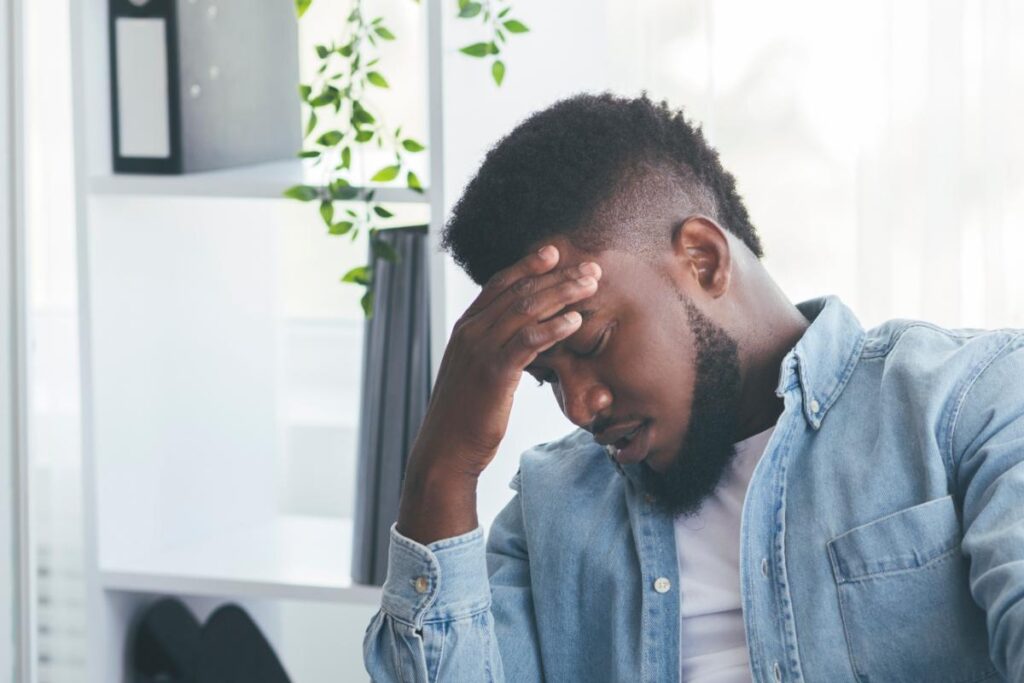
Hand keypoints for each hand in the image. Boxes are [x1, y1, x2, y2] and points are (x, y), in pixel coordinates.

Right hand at [396, 245, 600, 541]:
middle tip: (589, 268)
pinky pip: (527, 342)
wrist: (445, 451)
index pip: (499, 285)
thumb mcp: (478, 374)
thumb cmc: (466, 417)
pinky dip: (553, 328)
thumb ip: (495, 351)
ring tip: (590, 285)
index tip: (555, 253)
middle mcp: (470, 332)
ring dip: (561, 294)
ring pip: (525, 310)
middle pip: (518, 291)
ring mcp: (479, 350)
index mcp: (466, 328)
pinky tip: (575, 321)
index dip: (528, 266)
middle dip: (557, 276)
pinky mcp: (493, 372)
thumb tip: (522, 343)